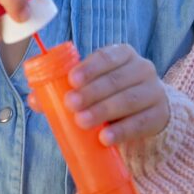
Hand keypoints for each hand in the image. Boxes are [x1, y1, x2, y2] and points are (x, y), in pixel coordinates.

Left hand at [29, 44, 168, 145]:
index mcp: (123, 54)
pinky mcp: (159, 115)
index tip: (72, 80)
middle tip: (71, 104)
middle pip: (116, 80)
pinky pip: (141, 123)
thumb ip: (65, 90)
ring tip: (82, 121)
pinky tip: (105, 138)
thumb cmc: (112, 93)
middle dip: (92, 92)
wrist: (148, 110)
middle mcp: (142, 68)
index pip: (107, 56)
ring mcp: (154, 91)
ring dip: (103, 111)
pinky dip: (122, 131)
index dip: (90, 68)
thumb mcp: (94, 86)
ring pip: (129, 100)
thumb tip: (34, 98)